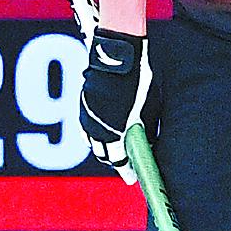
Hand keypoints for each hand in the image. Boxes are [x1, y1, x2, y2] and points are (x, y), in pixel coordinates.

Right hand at [79, 26, 151, 171]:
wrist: (118, 53)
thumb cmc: (140, 80)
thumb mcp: (148, 108)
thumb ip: (144, 128)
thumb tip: (144, 140)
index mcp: (116, 133)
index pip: (119, 161)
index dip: (126, 171)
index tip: (132, 178)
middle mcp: (97, 128)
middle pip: (103, 154)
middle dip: (114, 160)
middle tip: (126, 161)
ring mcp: (87, 116)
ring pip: (92, 141)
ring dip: (103, 146)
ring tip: (114, 146)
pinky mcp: (82, 104)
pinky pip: (86, 127)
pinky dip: (95, 132)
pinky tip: (103, 130)